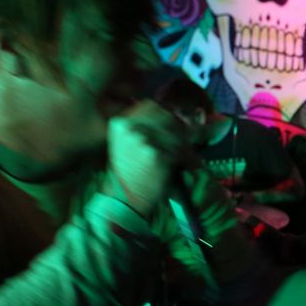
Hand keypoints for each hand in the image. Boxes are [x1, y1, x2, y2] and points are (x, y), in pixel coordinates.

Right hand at [102, 100, 187, 217]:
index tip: (175, 125)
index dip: (167, 115)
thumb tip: (176, 115)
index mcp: (120, 122)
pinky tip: (182, 165)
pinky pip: (180, 150)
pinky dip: (186, 158)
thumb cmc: (127, 174)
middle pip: (167, 117)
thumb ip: (145, 127)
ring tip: (182, 157)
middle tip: (184, 141)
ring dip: (184, 145)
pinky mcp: (156, 154)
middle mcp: (129, 127)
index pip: (152, 105)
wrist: (123, 200)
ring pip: (177, 134)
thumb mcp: (127, 144)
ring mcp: (142, 140)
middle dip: (179, 129)